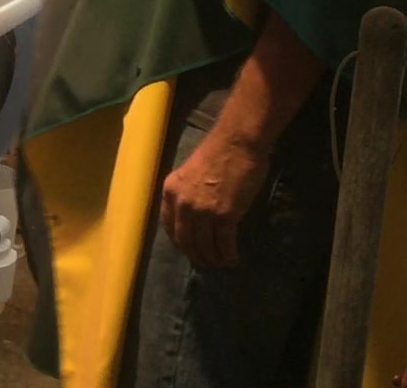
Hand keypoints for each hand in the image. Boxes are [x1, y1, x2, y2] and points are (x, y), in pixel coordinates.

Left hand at [159, 131, 270, 269]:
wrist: (237, 142)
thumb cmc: (218, 152)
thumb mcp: (190, 173)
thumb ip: (187, 193)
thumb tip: (194, 215)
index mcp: (171, 191)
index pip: (169, 226)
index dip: (180, 243)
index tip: (189, 250)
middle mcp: (182, 204)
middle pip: (186, 241)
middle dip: (196, 256)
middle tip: (206, 263)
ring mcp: (202, 211)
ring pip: (205, 246)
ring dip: (214, 259)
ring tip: (222, 262)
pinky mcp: (224, 216)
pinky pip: (224, 244)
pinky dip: (229, 255)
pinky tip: (234, 259)